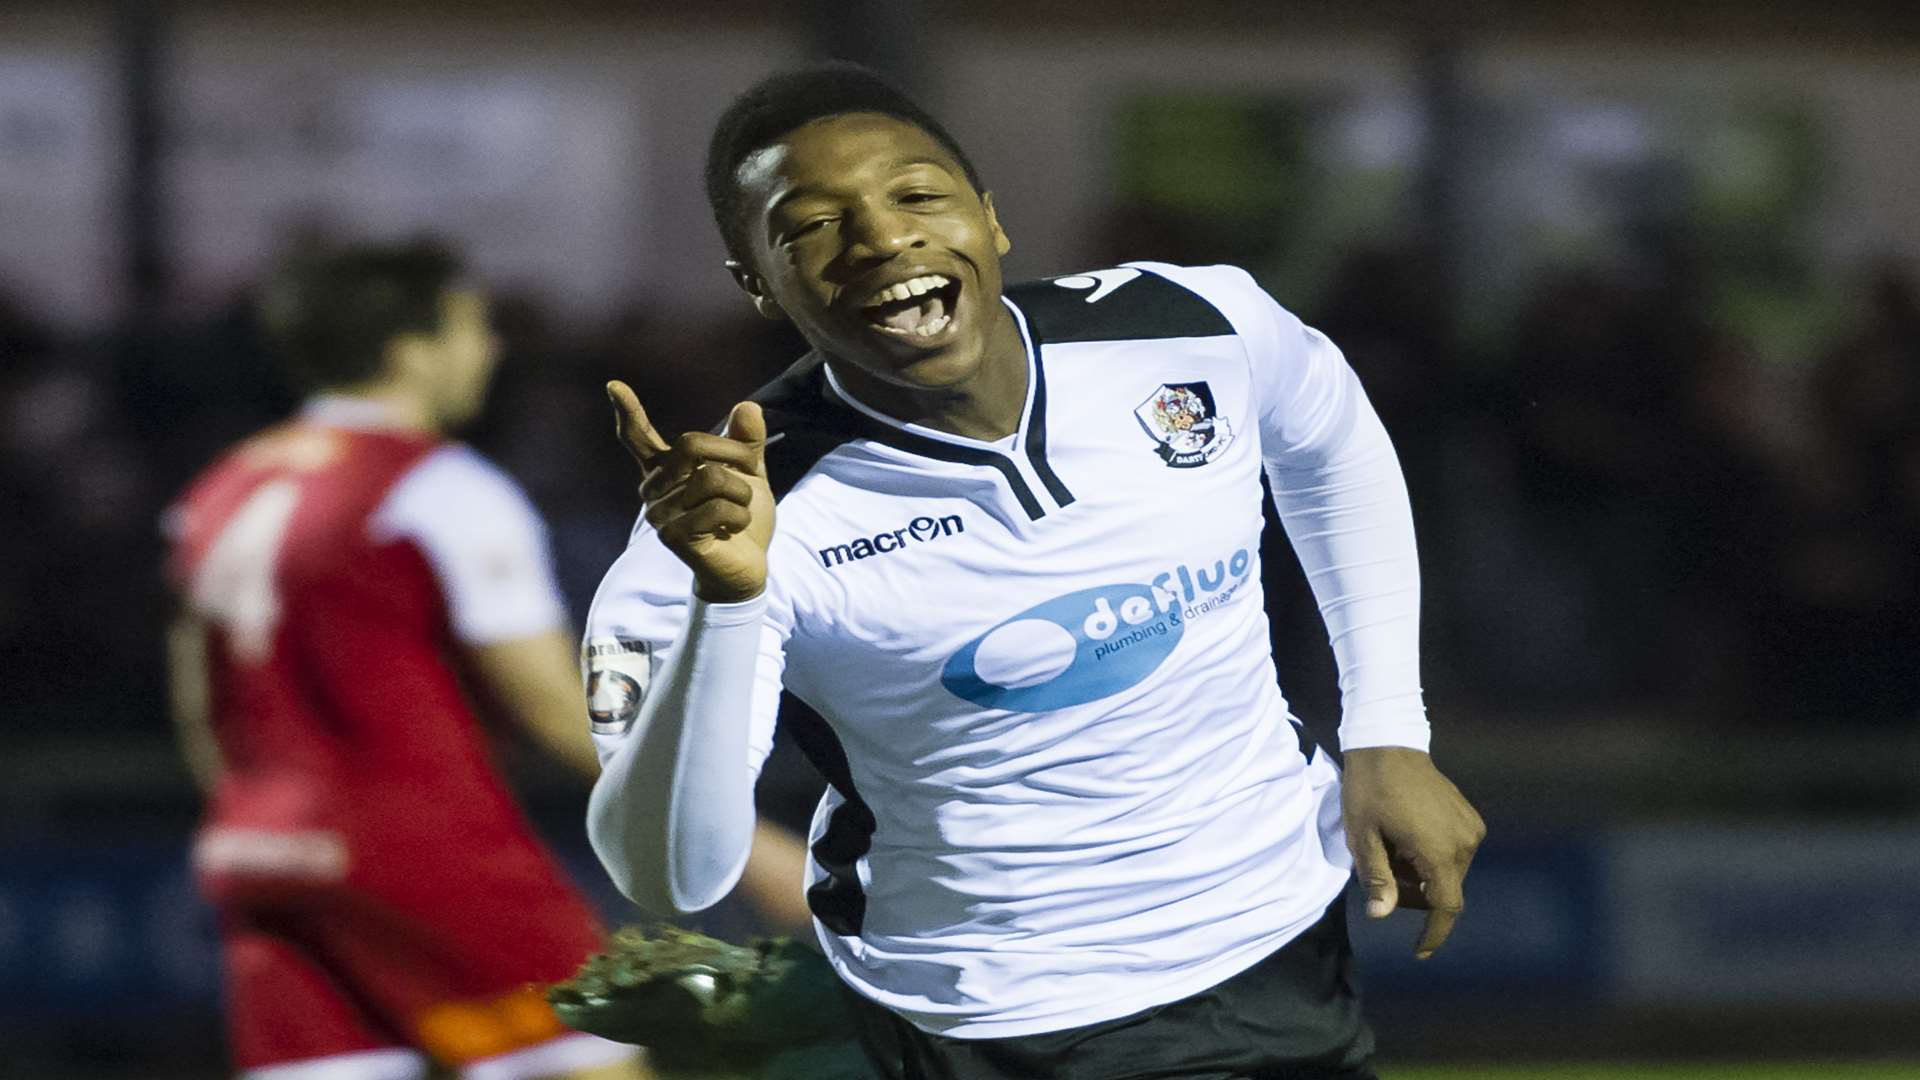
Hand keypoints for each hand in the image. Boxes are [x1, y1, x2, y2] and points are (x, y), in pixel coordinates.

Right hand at [607, 381, 774, 602]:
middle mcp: (653, 488)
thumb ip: (746, 442)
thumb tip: (748, 406)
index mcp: (666, 469)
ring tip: (737, 513)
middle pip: (691, 444)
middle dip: (734, 457)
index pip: (639, 437)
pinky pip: (717, 509)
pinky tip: (731, 531)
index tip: (614, 385)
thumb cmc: (741, 517)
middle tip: (747, 482)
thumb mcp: (749, 473)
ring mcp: (658, 513)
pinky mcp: (672, 536)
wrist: (747, 565)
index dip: (628, 411)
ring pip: (710, 478)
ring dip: (741, 494)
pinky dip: (739, 516)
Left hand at [1341, 747, 1484, 959]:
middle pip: (1444, 891)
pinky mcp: (1470, 818)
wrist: (1389, 744)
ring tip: (1393, 852)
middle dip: (1416, 897)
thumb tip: (1381, 915)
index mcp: (1440, 851)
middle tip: (1384, 878)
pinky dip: (1432, 859)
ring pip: (1449, 874)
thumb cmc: (1370, 790)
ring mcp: (1471, 829)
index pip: (1445, 907)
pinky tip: (1407, 841)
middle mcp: (1465, 843)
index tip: (1419, 952)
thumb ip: (1376, 878)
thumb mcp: (1363, 836)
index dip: (1434, 934)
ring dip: (1423, 876)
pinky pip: (1454, 854)